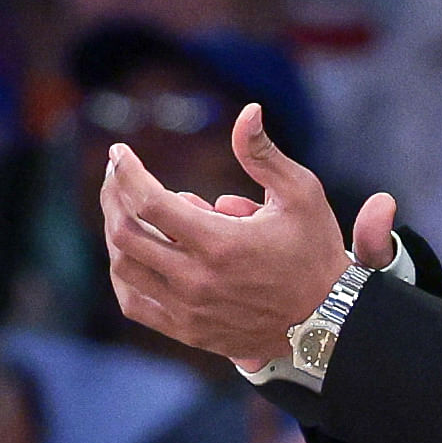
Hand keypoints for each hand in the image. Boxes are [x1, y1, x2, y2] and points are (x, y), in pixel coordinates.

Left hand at [99, 114, 395, 364]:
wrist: (328, 321)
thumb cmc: (315, 251)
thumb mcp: (300, 194)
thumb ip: (264, 154)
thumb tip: (247, 111)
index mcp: (221, 244)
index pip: (149, 203)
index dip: (126, 173)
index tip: (118, 153)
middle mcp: (198, 280)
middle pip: (126, 234)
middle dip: (113, 197)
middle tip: (116, 176)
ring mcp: (189, 310)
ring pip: (124, 268)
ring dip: (117, 233)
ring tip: (128, 210)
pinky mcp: (188, 331)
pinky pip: (135, 302)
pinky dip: (124, 273)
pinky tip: (135, 251)